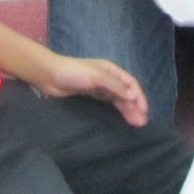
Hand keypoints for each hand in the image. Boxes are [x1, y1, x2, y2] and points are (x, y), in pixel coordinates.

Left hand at [31, 50, 148, 126]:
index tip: (144, 111)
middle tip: (141, 123)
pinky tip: (121, 118)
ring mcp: (100, 87)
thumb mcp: (96, 77)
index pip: (130, 83)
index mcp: (111, 70)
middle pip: (126, 93)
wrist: (50, 76)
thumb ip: (115, 86)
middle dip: (135, 106)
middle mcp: (108, 78)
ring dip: (127, 110)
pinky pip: (109, 103)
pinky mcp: (91, 95)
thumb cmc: (73, 72)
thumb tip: (133, 95)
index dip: (139, 97)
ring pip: (118, 99)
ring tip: (135, 123)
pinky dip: (117, 110)